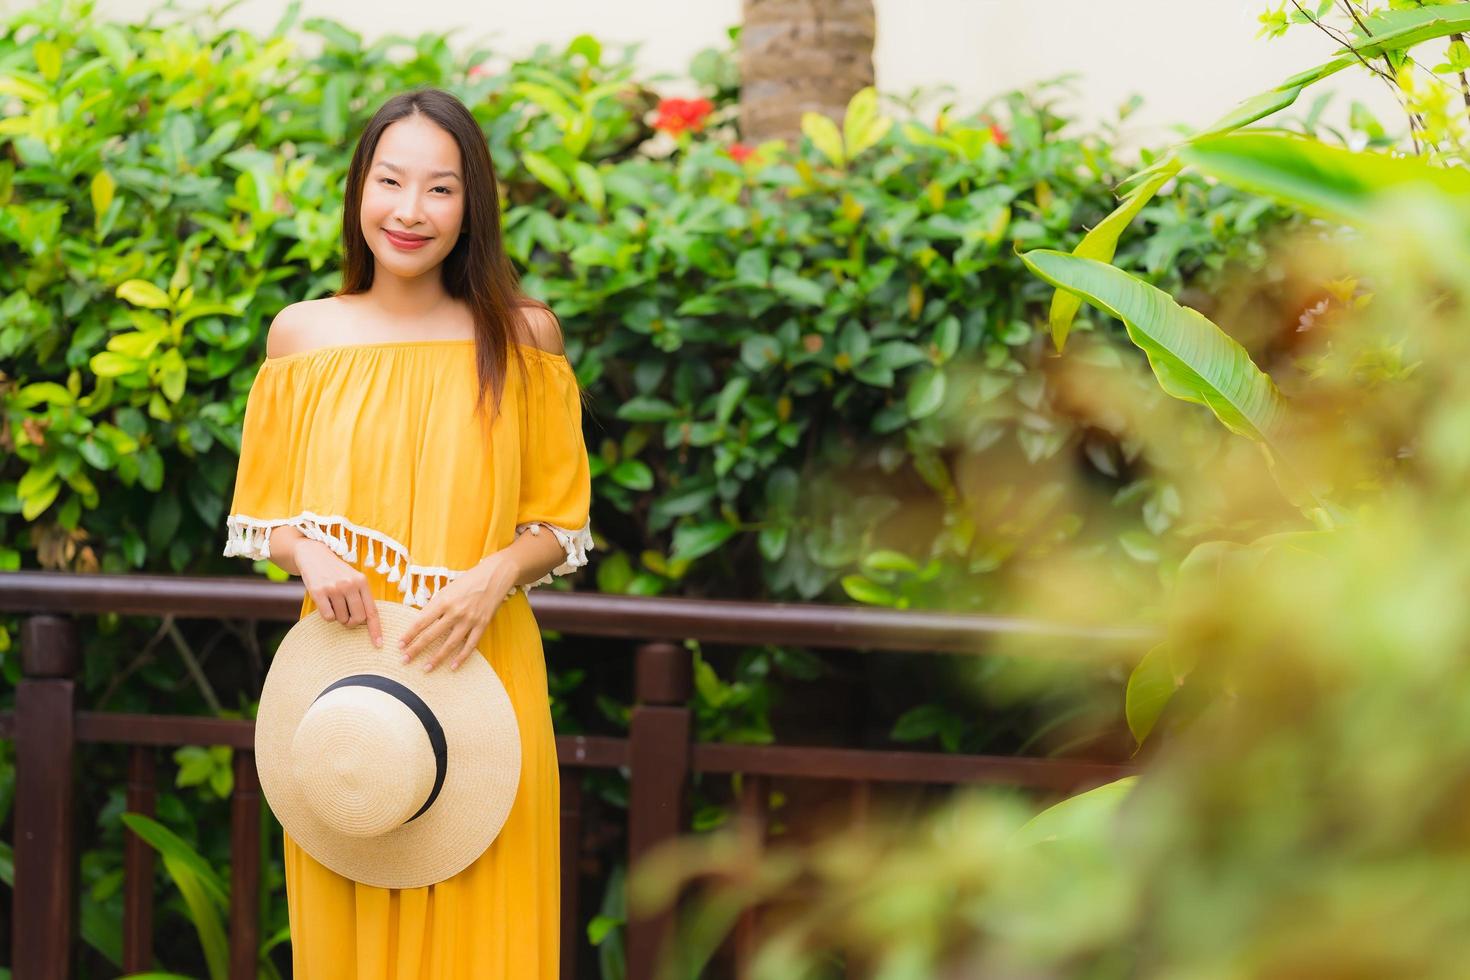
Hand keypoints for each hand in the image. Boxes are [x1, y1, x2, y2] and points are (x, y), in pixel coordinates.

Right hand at [296, 539, 382, 647]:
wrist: (313, 555)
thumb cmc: (337, 572)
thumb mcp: (353, 579)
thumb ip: (361, 597)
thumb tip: (366, 623)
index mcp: (362, 582)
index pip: (372, 611)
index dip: (376, 629)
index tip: (379, 644)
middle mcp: (349, 584)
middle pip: (358, 619)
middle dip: (352, 623)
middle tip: (347, 616)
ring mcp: (334, 588)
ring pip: (341, 619)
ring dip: (338, 616)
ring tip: (334, 602)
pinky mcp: (318, 591)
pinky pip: (328, 617)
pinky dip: (327, 615)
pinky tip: (325, 603)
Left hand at [398, 551, 518, 671]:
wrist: (494, 576)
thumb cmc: (468, 581)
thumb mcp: (447, 589)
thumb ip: (435, 605)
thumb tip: (422, 621)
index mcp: (443, 601)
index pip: (421, 622)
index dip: (409, 634)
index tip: (400, 645)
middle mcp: (455, 612)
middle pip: (431, 635)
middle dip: (416, 649)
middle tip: (404, 660)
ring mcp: (469, 620)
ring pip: (450, 644)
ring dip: (437, 658)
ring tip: (426, 668)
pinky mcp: (482, 625)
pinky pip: (470, 645)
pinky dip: (461, 657)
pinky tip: (452, 666)